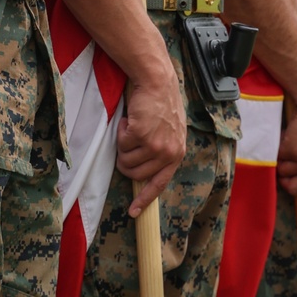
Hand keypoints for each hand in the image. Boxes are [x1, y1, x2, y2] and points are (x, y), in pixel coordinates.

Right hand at [117, 76, 186, 216]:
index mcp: (176, 155)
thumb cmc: (161, 106)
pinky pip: (121, 144)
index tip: (133, 213)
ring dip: (123, 145)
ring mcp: (155, 145)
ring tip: (133, 128)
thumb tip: (144, 172)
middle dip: (125, 162)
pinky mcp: (141, 135)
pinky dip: (121, 131)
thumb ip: (161, 153)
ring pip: (125, 160)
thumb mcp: (170, 133)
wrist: (157, 83)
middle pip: (135, 174)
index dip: (144, 200)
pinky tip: (131, 119)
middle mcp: (167, 153)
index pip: (159, 184)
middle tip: (127, 144)